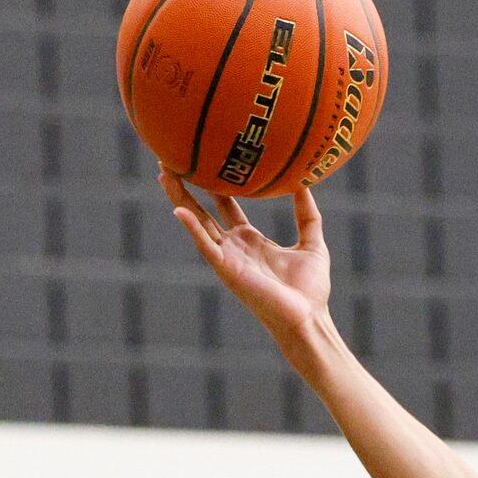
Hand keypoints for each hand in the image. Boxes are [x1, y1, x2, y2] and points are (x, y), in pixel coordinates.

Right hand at [158, 172, 331, 346]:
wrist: (309, 318)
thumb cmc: (310, 290)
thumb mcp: (312, 243)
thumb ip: (307, 215)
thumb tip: (306, 183)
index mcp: (250, 240)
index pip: (225, 205)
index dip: (213, 184)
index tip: (204, 159)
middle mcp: (234, 246)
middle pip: (202, 210)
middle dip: (186, 186)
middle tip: (170, 158)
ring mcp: (227, 258)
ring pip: (197, 223)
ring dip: (180, 198)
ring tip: (164, 173)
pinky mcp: (227, 270)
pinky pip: (206, 246)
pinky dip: (192, 228)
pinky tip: (178, 209)